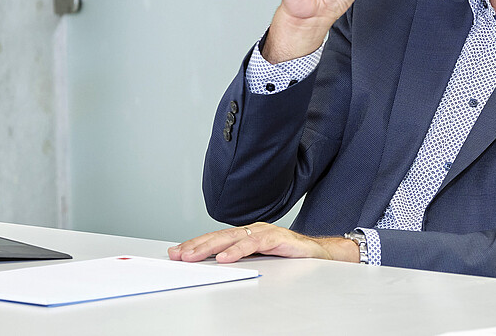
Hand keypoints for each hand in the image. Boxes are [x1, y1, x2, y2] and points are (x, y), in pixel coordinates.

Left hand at [167, 222, 359, 263]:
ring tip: (194, 256)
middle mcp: (253, 230)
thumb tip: (213, 266)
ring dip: (211, 247)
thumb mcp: (259, 258)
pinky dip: (238, 250)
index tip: (176, 251)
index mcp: (247, 234)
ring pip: (233, 238)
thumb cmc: (289, 256)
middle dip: (197, 245)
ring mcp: (265, 232)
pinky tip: (226, 257)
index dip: (196, 244)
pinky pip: (255, 244)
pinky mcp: (278, 239)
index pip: (216, 238)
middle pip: (220, 236)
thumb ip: (239, 258)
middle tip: (178, 254)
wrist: (319, 254)